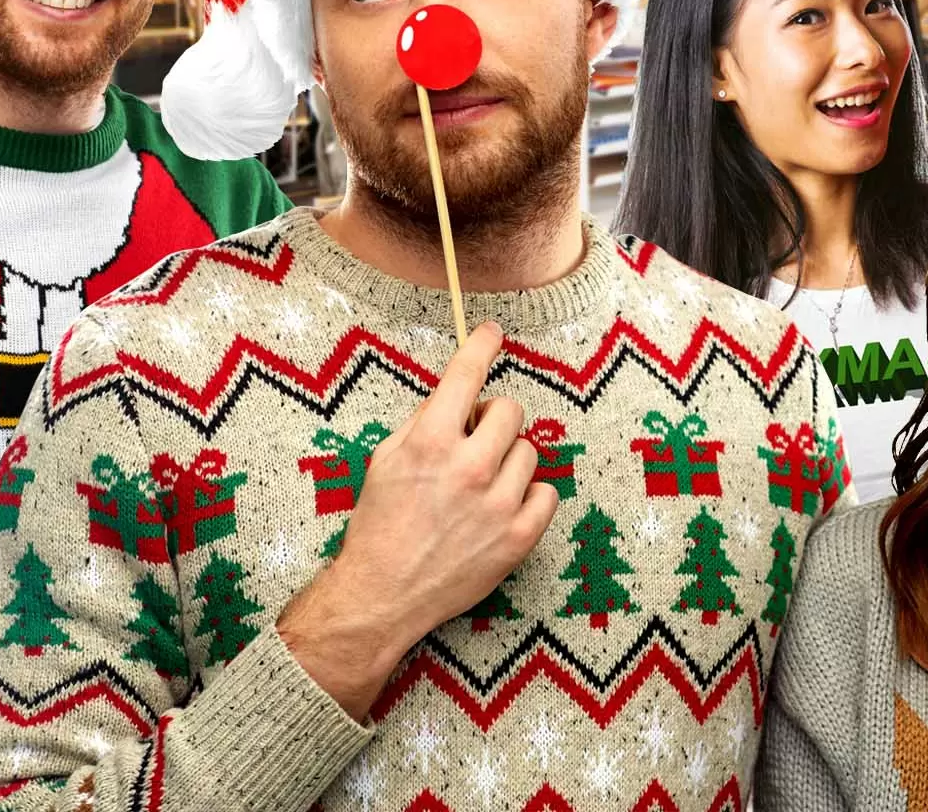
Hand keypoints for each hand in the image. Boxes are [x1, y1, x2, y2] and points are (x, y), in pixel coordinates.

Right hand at [277, 321, 558, 715]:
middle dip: (493, 419)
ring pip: (529, 451)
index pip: (466, 374)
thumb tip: (456, 397)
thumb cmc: (379, 525)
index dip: (482, 345)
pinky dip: (529, 497)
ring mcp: (498, 503)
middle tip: (475, 441)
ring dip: (509, 460)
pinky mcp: (518, 537)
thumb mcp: (386, 460)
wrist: (382, 594)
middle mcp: (468, 467)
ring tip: (482, 485)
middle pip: (511, 410)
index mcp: (430, 442)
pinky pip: (547, 493)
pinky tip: (503, 508)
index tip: (492, 334)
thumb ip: (424, 423)